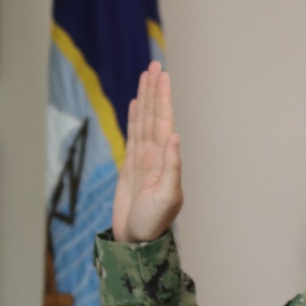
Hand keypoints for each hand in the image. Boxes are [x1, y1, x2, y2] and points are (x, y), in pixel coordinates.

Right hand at [112, 61, 182, 241]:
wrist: (137, 241)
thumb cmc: (153, 223)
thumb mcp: (167, 197)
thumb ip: (172, 168)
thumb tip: (175, 137)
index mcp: (165, 159)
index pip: (163, 120)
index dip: (161, 97)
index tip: (161, 74)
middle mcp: (156, 155)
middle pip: (154, 114)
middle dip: (154, 90)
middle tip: (154, 64)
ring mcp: (143, 160)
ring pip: (143, 121)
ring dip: (145, 99)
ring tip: (146, 77)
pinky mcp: (130, 167)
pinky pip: (132, 135)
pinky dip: (134, 118)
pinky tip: (135, 105)